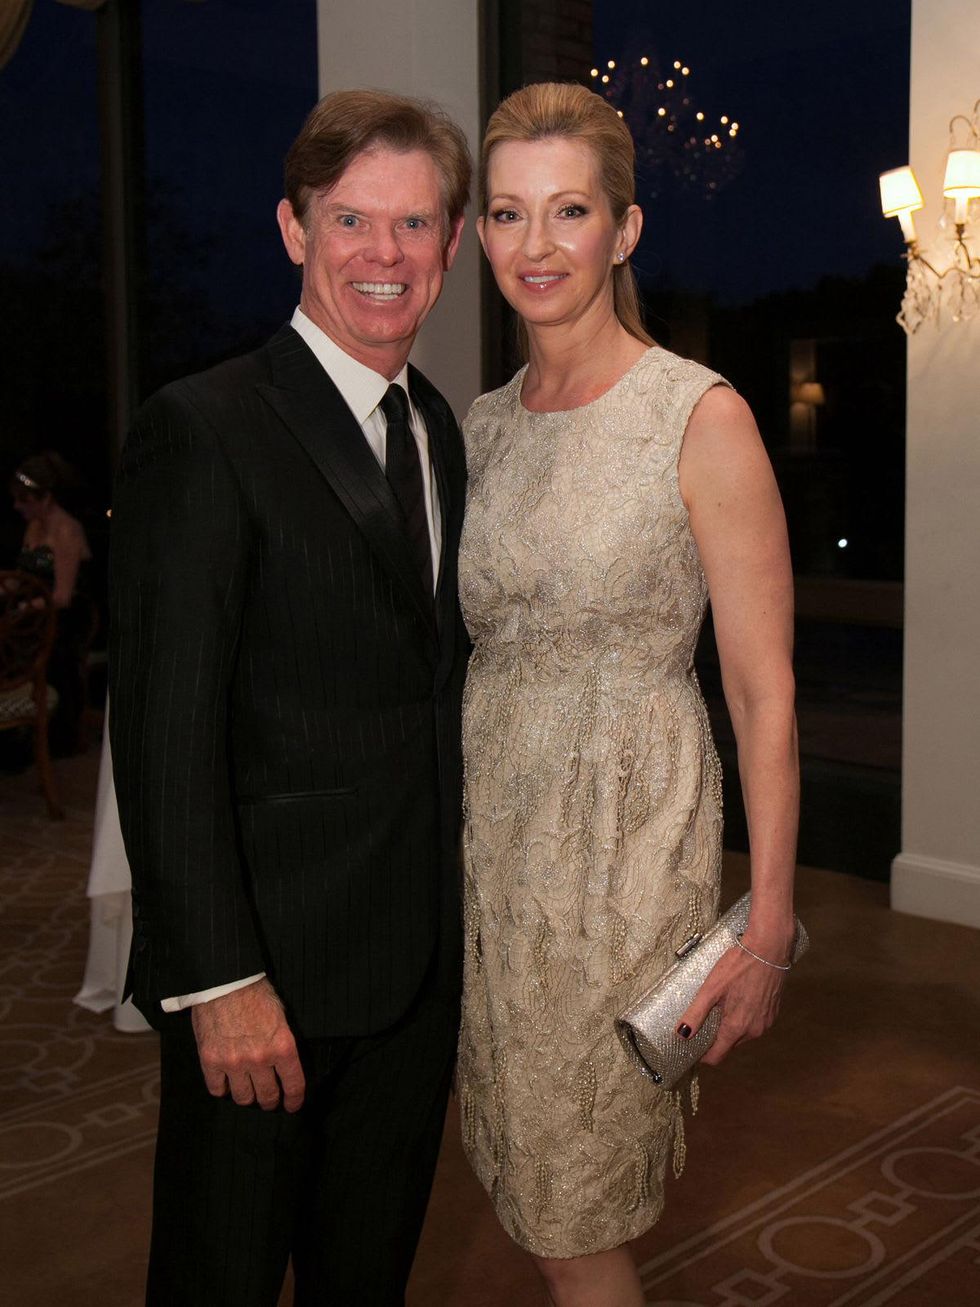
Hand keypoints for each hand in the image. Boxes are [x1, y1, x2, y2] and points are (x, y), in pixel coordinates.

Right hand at [191, 978, 305, 1111]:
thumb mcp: (280, 1015)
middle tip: (269, 1101)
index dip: (295, 1100)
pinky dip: (223, 1089)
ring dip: (247, 1097)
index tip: (292, 1105)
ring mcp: (234, 1062)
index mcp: (282, 1046)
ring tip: (248, 1092)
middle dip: (271, 1101)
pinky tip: (226, 1083)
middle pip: (267, 1096)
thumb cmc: (255, 992)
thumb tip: (283, 1062)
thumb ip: (281, 1042)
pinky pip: (217, 1089)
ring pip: (243, 1098)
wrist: (224, 980)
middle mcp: (260, 1059)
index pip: (294, 1085)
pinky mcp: (211, 1061)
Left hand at [677, 936, 788, 1068]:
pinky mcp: (773, 1012)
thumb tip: (681, 1034)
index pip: (718, 1056)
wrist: (768, 948)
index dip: (704, 1056)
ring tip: (719, 1008)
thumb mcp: (711, 989)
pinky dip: (744, 1018)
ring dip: (731, 1027)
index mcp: (736, 1028)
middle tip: (703, 1023)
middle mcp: (754, 1031)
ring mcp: (766, 1022)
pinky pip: (754, 1023)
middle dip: (716, 1039)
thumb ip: (695, 1014)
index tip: (693, 1049)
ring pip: (743, 1035)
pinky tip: (737, 1001)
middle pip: (730, 1045)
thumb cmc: (739, 966)